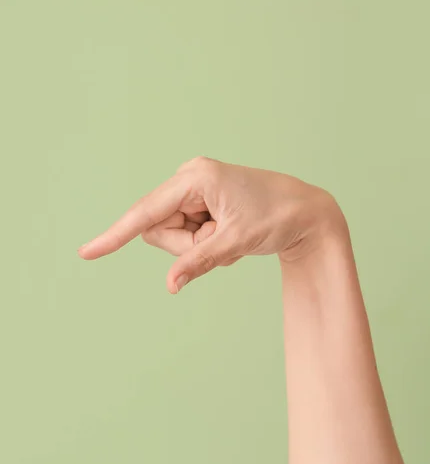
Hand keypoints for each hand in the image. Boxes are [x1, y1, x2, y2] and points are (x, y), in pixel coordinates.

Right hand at [78, 156, 339, 292]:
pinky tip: (230, 234)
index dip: (115, 235)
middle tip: (221, 243)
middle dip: (186, 246)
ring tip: (230, 237)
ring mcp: (195, 190)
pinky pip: (187, 233)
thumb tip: (170, 285)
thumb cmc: (278, 217)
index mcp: (195, 178)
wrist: (307, 211)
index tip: (87, 252)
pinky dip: (207, 243)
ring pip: (172, 235)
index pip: (145, 212)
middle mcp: (190, 178)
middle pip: (158, 228)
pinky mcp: (201, 201)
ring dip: (199, 246)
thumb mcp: (236, 242)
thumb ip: (198, 262)